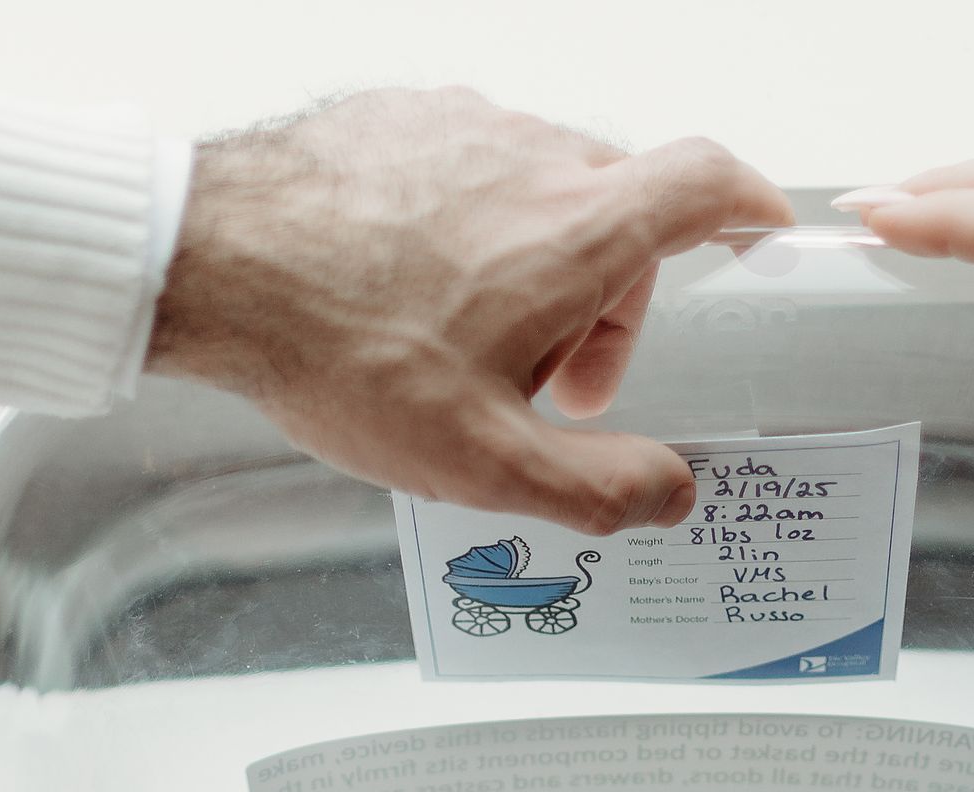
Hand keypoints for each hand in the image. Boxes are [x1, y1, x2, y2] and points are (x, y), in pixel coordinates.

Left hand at [150, 90, 791, 533]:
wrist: (213, 265)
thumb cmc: (344, 355)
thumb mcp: (485, 462)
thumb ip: (597, 488)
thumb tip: (670, 495)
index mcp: (577, 231)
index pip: (704, 183)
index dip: (746, 205)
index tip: (759, 230)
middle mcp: (532, 155)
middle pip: (620, 211)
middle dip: (610, 302)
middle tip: (558, 387)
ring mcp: (464, 124)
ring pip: (542, 190)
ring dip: (536, 269)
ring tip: (469, 350)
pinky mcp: (402, 115)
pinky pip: (470, 169)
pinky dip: (471, 229)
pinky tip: (410, 294)